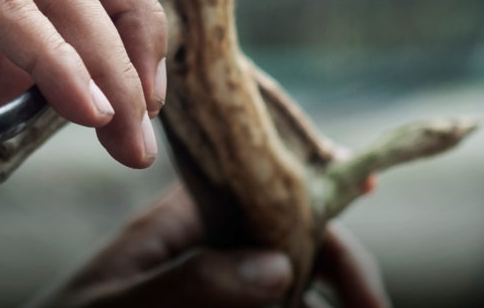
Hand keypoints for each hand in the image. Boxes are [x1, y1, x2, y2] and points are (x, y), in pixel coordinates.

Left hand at [28, 185, 390, 307]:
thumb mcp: (114, 307)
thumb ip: (187, 283)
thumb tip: (279, 263)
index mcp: (180, 221)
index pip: (258, 189)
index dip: (315, 190)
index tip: (369, 187)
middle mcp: (204, 251)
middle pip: (292, 242)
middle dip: (340, 268)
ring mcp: (213, 287)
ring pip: (285, 284)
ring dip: (322, 295)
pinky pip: (264, 307)